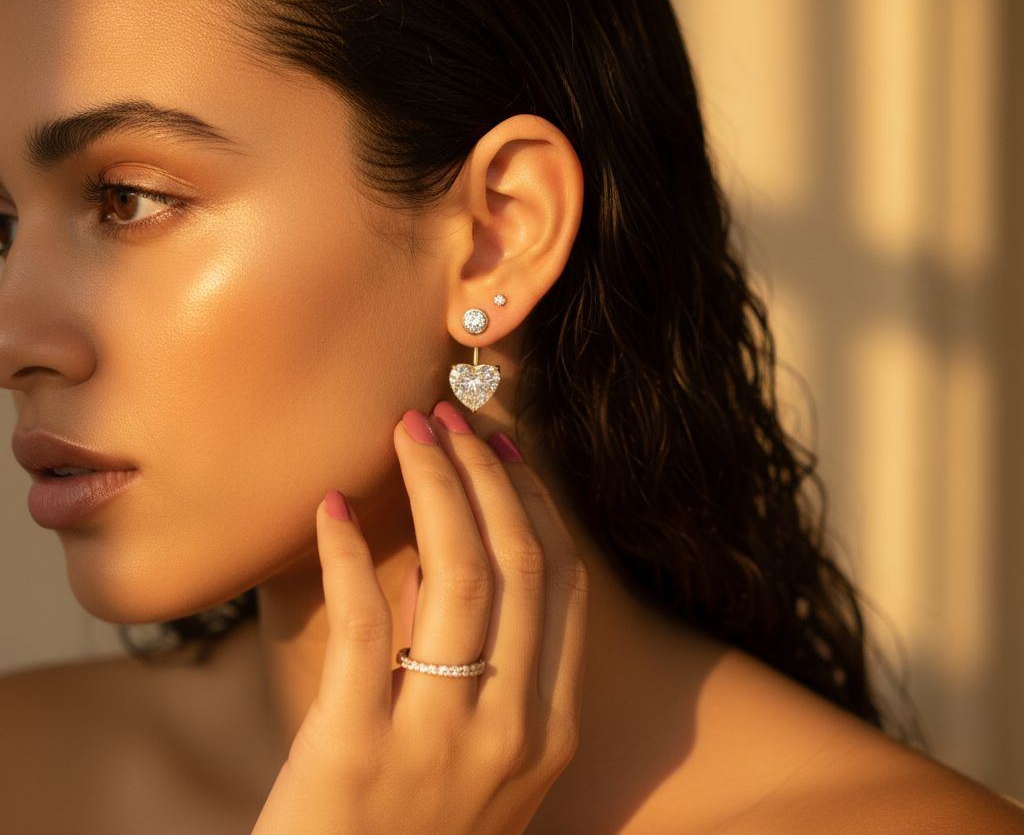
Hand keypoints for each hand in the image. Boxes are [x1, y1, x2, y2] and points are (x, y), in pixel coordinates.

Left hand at [251, 402, 589, 834]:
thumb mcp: (486, 765)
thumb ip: (492, 671)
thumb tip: (458, 552)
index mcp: (549, 729)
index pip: (560, 581)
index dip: (532, 498)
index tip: (502, 445)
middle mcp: (512, 729)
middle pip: (517, 561)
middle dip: (486, 472)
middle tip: (449, 417)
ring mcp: (439, 741)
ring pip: (458, 573)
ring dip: (435, 486)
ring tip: (406, 432)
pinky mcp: (356, 749)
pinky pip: (365, 621)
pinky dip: (347, 552)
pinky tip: (330, 506)